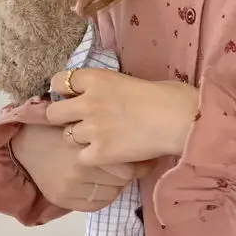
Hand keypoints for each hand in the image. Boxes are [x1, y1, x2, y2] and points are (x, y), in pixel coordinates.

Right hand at [11, 123, 152, 211]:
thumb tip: (141, 141)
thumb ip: (107, 129)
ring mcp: (71, 186)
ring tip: (109, 173)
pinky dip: (103, 196)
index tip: (142, 156)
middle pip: (124, 178)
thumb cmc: (59, 127)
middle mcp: (80, 167)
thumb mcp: (83, 119)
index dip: (139, 160)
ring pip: (113, 192)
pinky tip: (99, 184)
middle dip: (128, 171)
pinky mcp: (63, 199)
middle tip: (125, 163)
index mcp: (86, 142)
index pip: (130, 163)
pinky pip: (97, 205)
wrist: (24, 143)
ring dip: (117, 184)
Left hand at [46, 69, 199, 166]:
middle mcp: (87, 102)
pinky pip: (82, 157)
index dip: (65, 91)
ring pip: (67, 137)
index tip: (75, 98)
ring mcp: (92, 129)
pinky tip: (109, 155)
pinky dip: (93, 157)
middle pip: (54, 113)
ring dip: (81, 139)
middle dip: (64, 118)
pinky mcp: (101, 152)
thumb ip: (112, 88)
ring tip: (102, 140)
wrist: (180, 120)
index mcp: (96, 78)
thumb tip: (109, 97)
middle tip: (81, 123)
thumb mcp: (133, 81)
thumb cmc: (169, 96)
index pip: (59, 81)